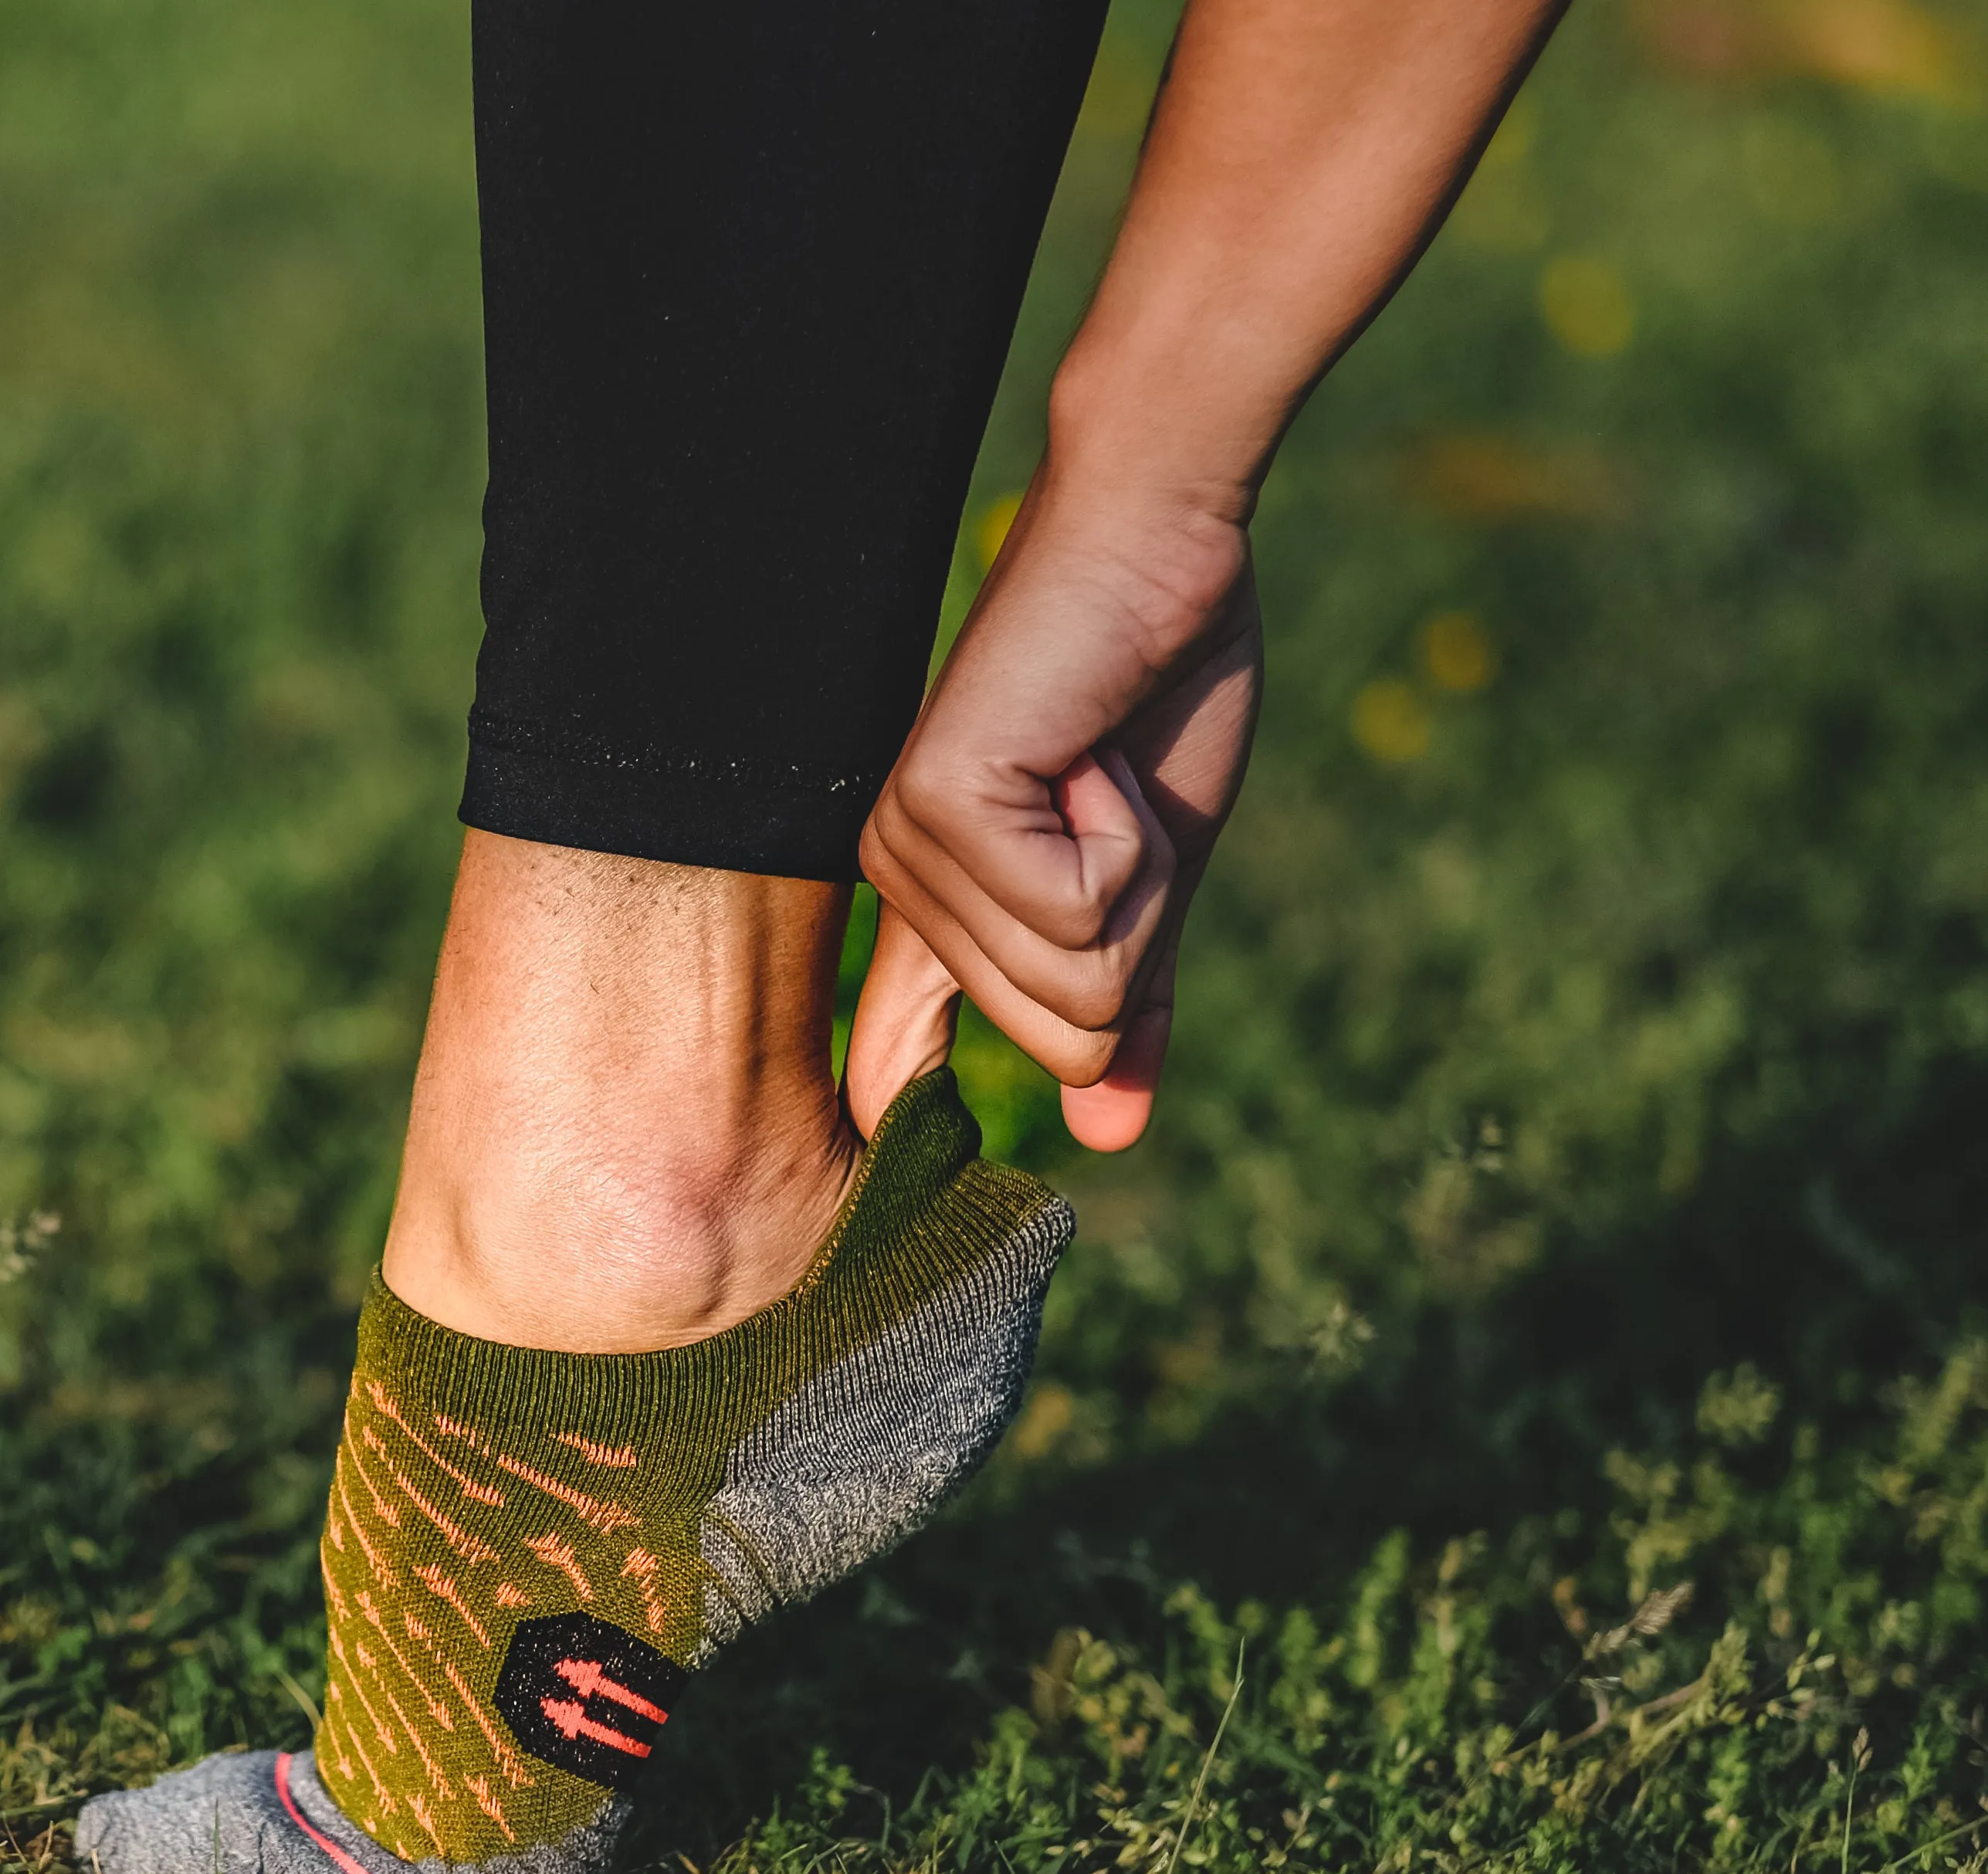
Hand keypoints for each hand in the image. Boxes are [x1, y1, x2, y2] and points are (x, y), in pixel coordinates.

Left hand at [857, 472, 1262, 1149]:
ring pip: (1076, 985)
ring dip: (1142, 877)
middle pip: (1063, 1033)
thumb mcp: (1153, 879)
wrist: (1161, 543)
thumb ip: (1129, 1003)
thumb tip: (1111, 1138)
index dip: (921, 1107)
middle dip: (1141, 926)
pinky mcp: (942, 812)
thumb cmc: (1155, 693)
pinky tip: (1093, 753)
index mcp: (934, 907)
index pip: (899, 1065)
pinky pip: (1079, 914)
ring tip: (1104, 772)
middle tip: (1119, 808)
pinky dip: (1128, 837)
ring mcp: (911, 849)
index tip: (936, 1142)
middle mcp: (900, 885)